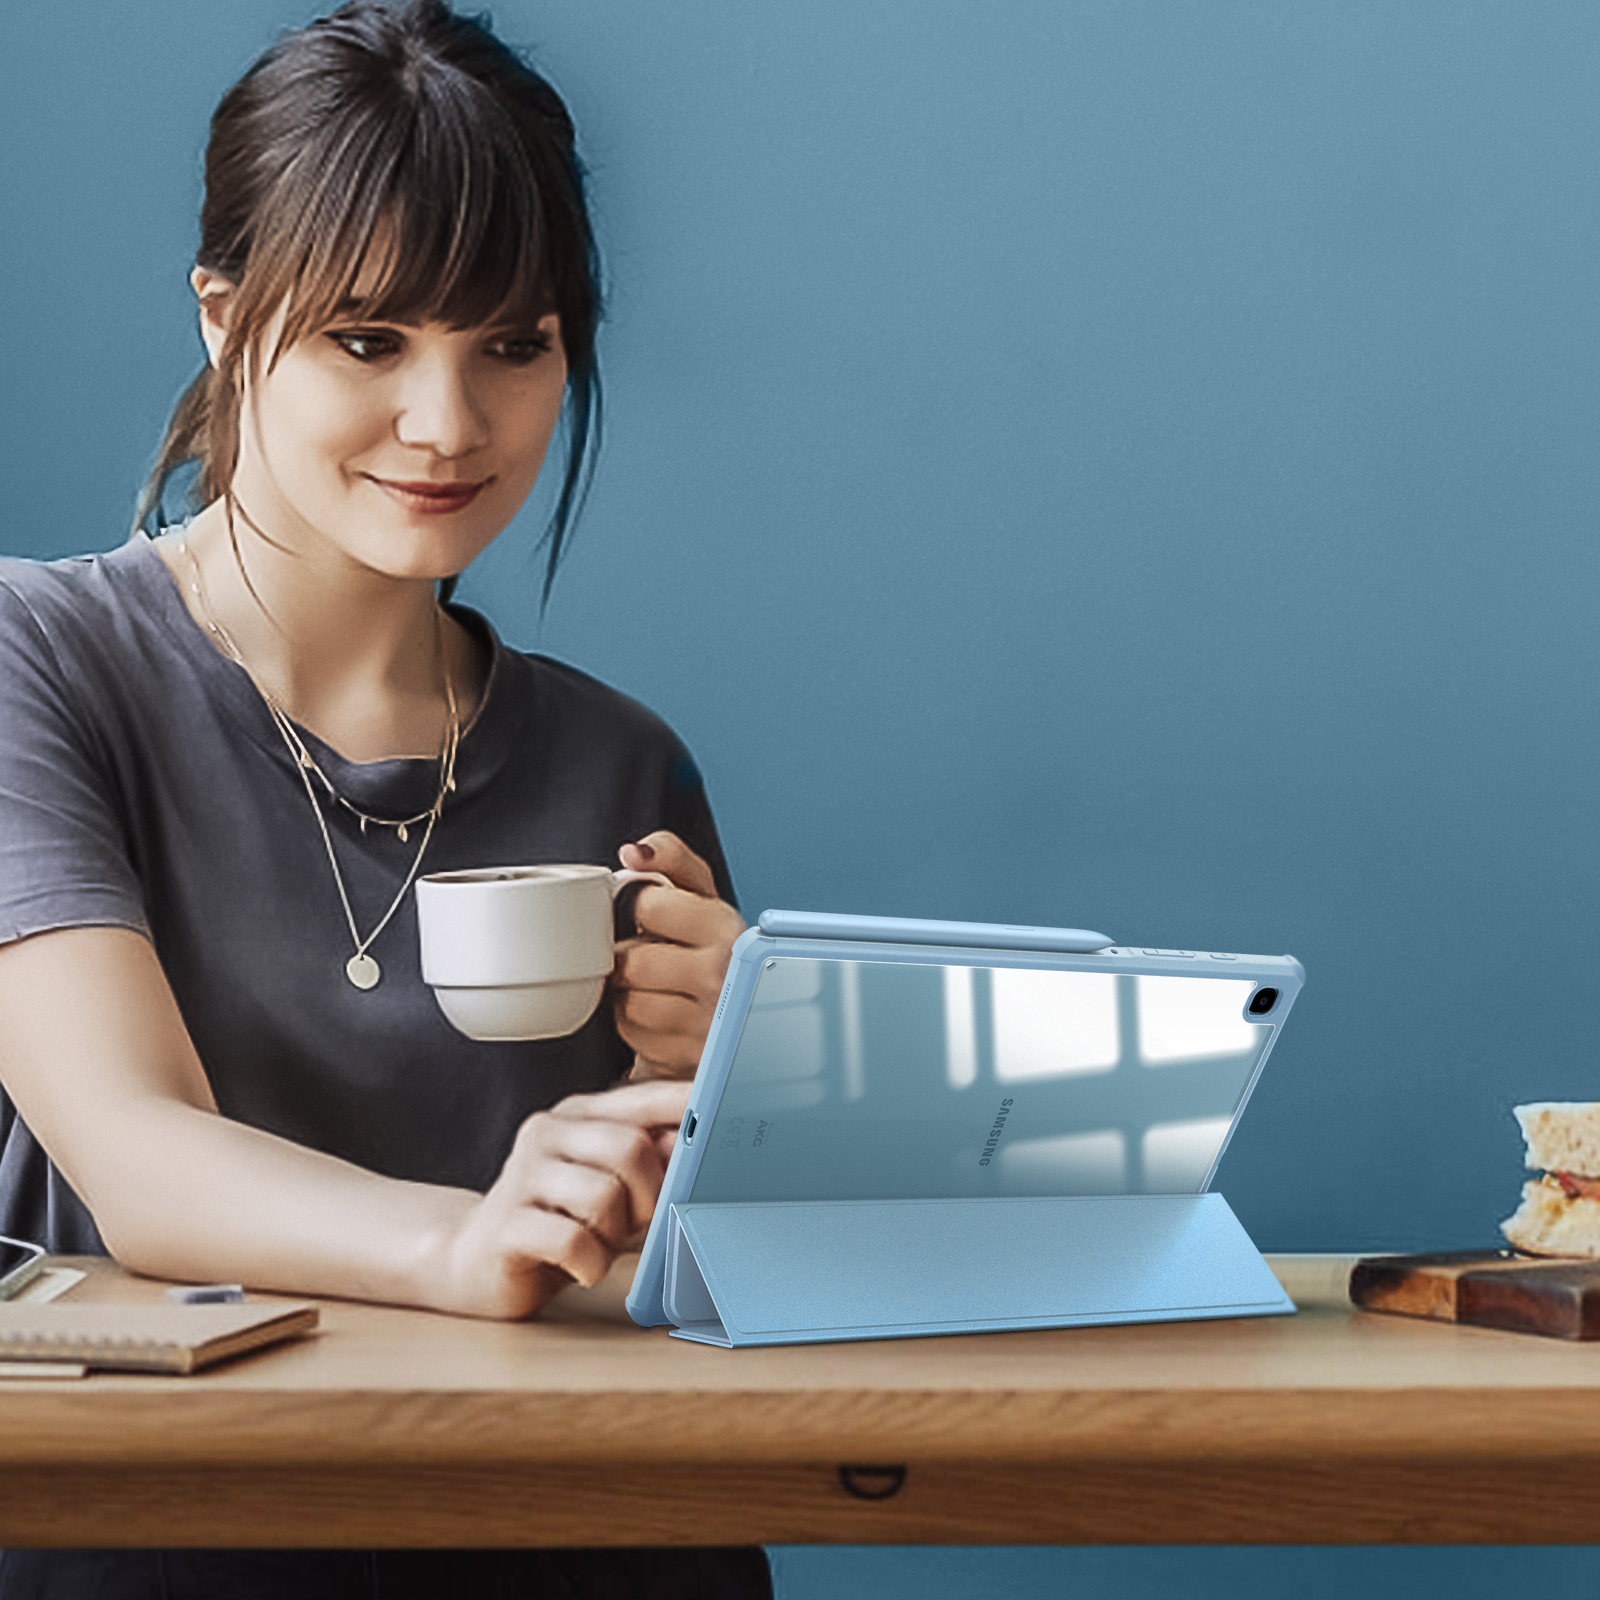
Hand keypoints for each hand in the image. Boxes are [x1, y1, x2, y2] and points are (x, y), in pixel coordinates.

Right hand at [435, 1079, 689, 1318]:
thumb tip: (688, 1142)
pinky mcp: (506, 1224)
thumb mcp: (612, 1192)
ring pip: (604, 1195)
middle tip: (636, 1222)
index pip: (644, 1098)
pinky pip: (573, 1240)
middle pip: (629, 1148)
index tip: (728, 1108)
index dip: (688, 1104)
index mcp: (579, 1115)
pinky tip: (581, 1266)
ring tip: (598, 1244)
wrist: (474, 1264)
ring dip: (614, 1234)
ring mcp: (522, 1175)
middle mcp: (548, 1132)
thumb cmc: (559, 1223)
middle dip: (648, 1194)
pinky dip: (590, 1262)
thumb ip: (648, 1164)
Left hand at [611, 831, 745, 1080]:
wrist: (735, 1011)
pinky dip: (636, 1025)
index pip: (649, 905)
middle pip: (632, 960)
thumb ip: (670, 857)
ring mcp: (708, 1024)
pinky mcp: (690, 1058)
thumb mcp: (701, 894)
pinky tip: (660, 1014)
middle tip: (657, 957)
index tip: (658, 917)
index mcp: (728, 928)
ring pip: (627, 1002)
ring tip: (659, 986)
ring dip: (632, 993)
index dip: (644, 909)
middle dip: (634, 957)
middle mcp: (724, 977)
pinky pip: (633, 1034)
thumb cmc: (713, 944)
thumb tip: (633, 853)